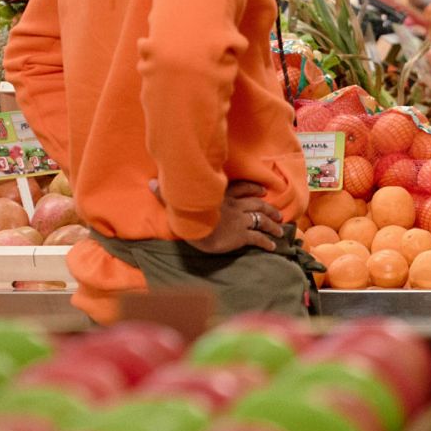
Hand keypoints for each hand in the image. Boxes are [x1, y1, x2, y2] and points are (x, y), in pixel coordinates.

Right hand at [150, 179, 283, 252]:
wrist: (196, 226)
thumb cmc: (187, 212)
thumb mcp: (179, 200)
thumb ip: (167, 193)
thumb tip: (150, 183)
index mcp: (223, 197)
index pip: (242, 189)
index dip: (254, 189)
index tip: (262, 191)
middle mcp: (236, 207)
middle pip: (257, 206)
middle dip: (270, 209)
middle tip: (279, 214)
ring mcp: (240, 221)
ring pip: (262, 221)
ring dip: (273, 225)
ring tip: (280, 229)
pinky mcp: (241, 235)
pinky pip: (257, 238)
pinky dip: (266, 242)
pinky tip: (272, 247)